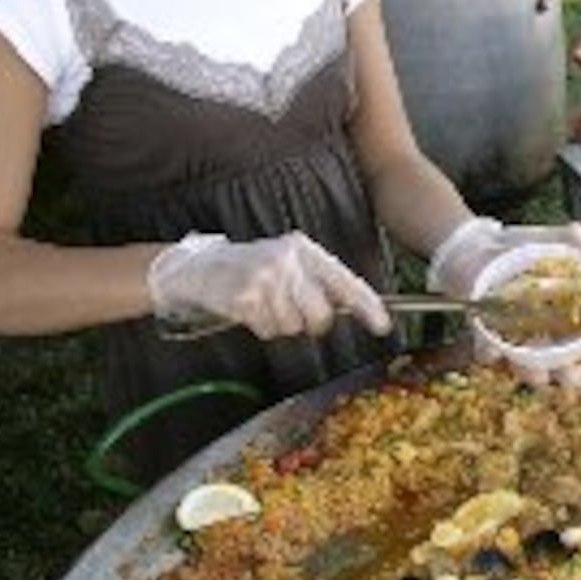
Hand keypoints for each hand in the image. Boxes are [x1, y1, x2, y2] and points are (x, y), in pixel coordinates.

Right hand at [146, 231, 391, 339]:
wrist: (197, 267)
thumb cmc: (248, 269)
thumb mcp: (286, 263)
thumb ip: (318, 282)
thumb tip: (354, 308)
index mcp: (303, 249)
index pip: (345, 281)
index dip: (368, 307)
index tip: (383, 326)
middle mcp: (288, 260)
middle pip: (321, 316)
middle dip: (309, 323)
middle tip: (288, 310)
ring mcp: (266, 278)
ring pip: (294, 326)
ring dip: (279, 325)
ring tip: (262, 305)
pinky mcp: (246, 297)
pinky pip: (269, 330)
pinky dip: (260, 327)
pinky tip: (247, 309)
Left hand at [427, 215, 580, 386]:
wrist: (479, 248)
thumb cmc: (520, 249)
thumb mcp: (548, 240)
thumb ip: (569, 238)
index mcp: (566, 312)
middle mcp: (543, 331)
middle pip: (563, 361)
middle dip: (570, 373)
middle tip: (574, 376)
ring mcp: (516, 336)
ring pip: (529, 365)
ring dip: (534, 373)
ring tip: (539, 377)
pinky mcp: (486, 334)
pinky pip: (489, 351)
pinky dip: (491, 353)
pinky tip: (493, 352)